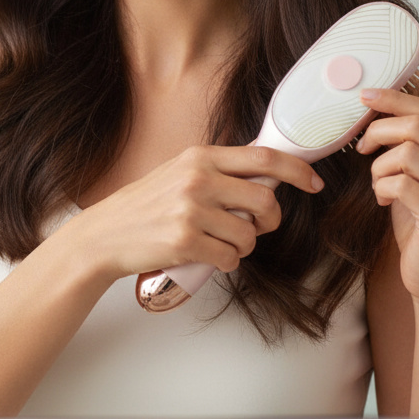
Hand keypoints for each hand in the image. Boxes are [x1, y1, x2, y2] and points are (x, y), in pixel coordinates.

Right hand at [63, 145, 323, 282]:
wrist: (104, 234)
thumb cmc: (146, 205)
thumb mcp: (181, 172)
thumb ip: (220, 171)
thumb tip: (268, 177)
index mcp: (200, 156)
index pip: (263, 157)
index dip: (297, 170)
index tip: (314, 182)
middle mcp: (197, 178)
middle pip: (265, 200)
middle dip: (270, 220)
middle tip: (259, 226)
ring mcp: (190, 210)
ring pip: (249, 234)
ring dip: (243, 245)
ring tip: (220, 242)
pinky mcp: (184, 242)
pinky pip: (230, 258)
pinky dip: (226, 262)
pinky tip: (207, 255)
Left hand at [355, 87, 418, 306]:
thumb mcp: (417, 176)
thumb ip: (409, 145)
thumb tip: (376, 108)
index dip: (394, 98)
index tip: (364, 96)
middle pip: (417, 125)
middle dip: (378, 130)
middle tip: (362, 148)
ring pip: (405, 153)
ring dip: (379, 167)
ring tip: (379, 185)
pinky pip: (398, 183)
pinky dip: (381, 188)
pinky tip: (385, 202)